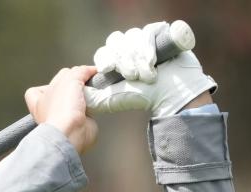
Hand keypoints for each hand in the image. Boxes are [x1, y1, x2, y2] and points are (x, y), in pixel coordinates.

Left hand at [25, 65, 98, 154]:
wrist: (71, 133)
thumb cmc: (62, 109)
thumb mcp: (69, 78)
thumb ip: (79, 71)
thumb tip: (90, 70)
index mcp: (40, 100)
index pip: (41, 87)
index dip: (52, 83)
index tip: (68, 76)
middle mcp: (51, 108)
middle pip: (64, 90)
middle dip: (74, 84)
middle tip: (84, 81)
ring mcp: (65, 116)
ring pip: (77, 98)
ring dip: (85, 93)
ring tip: (91, 90)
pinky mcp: (80, 121)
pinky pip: (88, 107)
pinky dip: (95, 102)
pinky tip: (98, 98)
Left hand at [83, 21, 216, 117]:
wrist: (170, 95)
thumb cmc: (142, 97)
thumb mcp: (111, 100)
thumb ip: (93, 95)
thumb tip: (80, 89)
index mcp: (116, 61)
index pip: (104, 51)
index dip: (106, 58)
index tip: (108, 69)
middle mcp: (129, 48)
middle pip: (115, 41)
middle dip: (122, 60)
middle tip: (131, 76)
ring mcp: (145, 40)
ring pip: (132, 37)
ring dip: (137, 59)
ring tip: (146, 75)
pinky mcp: (160, 33)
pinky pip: (148, 31)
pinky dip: (149, 49)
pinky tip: (155, 63)